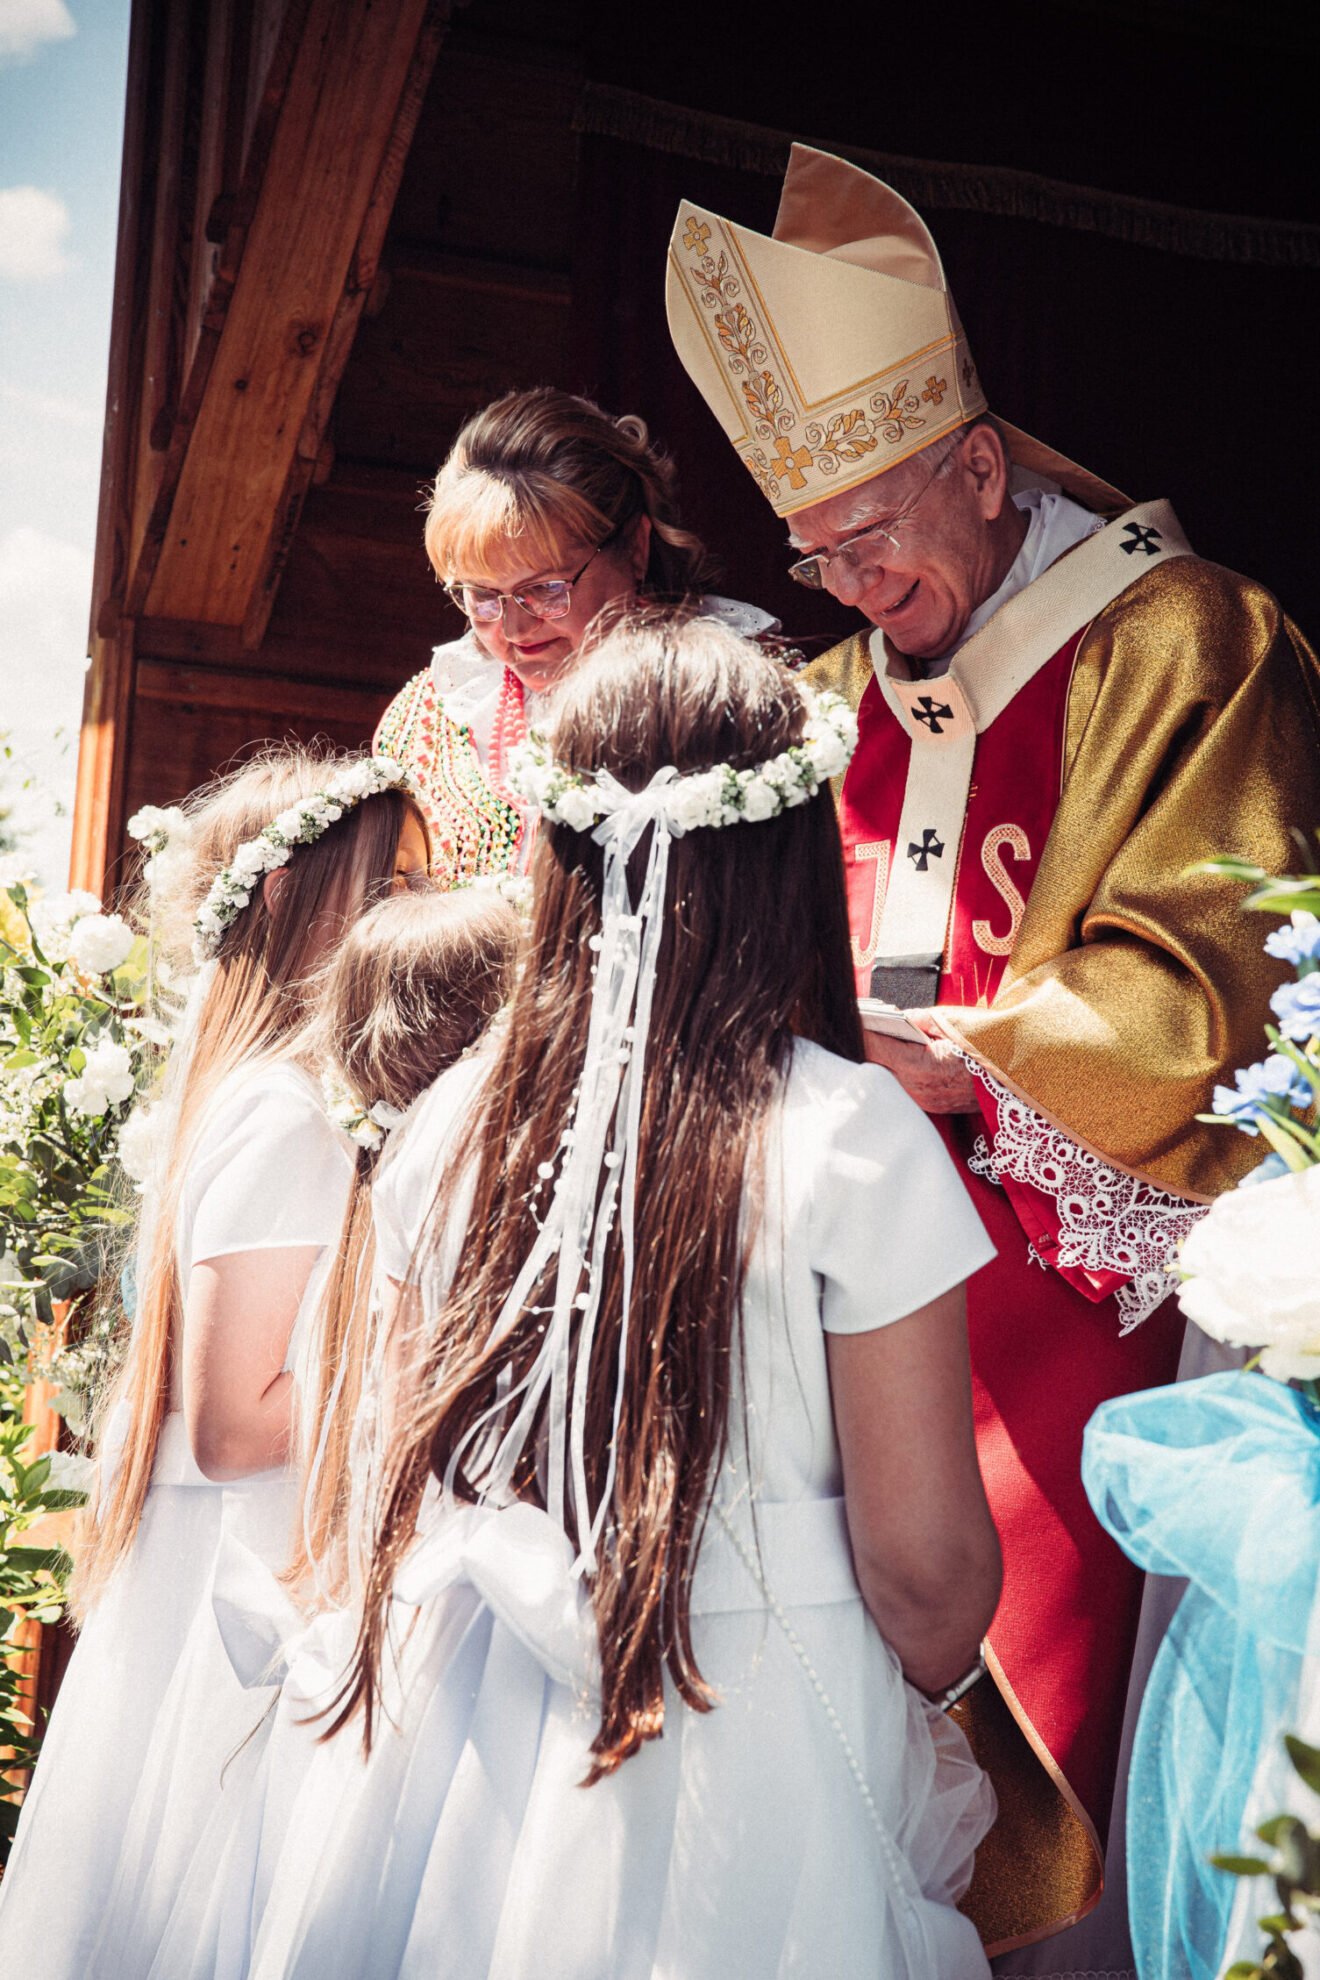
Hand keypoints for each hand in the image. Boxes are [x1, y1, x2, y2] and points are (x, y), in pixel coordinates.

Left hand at [861, 1012, 978, 1113]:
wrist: (1014, 1076)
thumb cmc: (986, 1048)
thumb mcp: (951, 1022)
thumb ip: (918, 1018)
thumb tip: (897, 1017)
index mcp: (917, 1066)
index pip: (874, 1047)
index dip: (861, 1031)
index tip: (853, 1018)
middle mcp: (915, 1089)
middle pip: (875, 1065)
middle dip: (867, 1045)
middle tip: (861, 1026)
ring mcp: (923, 1101)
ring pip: (888, 1079)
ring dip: (881, 1060)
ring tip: (876, 1039)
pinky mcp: (931, 1106)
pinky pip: (905, 1087)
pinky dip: (897, 1071)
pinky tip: (897, 1056)